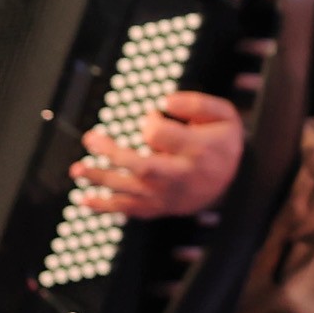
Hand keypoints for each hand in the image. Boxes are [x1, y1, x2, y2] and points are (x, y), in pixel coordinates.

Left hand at [74, 91, 244, 217]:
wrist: (235, 184)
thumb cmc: (223, 143)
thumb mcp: (225, 114)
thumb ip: (198, 103)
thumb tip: (165, 102)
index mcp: (198, 150)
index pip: (162, 135)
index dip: (150, 122)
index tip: (151, 117)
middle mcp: (182, 176)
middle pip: (142, 167)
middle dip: (112, 153)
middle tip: (91, 139)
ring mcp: (170, 196)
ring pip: (130, 190)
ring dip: (100, 179)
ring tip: (77, 169)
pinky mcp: (161, 209)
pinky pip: (130, 210)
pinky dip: (105, 207)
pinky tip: (85, 199)